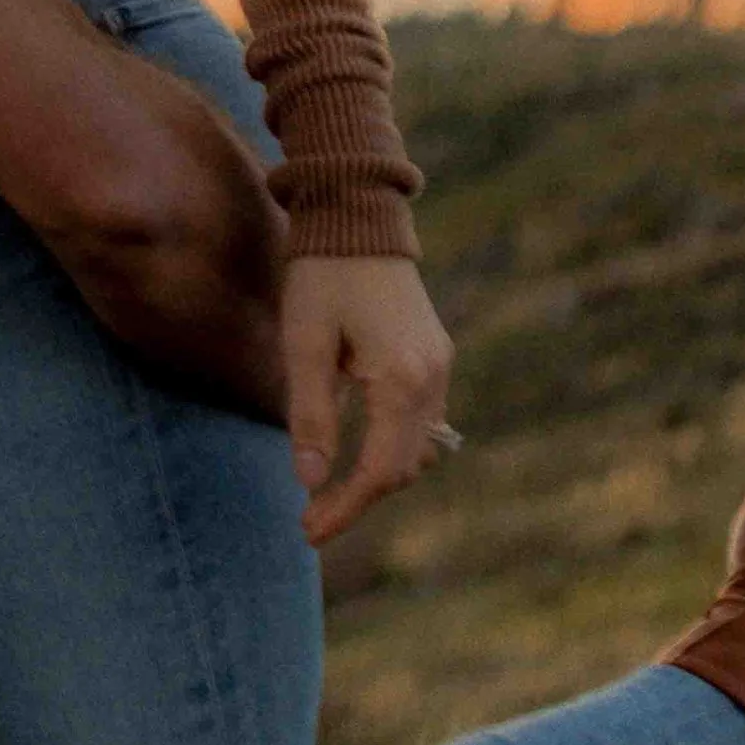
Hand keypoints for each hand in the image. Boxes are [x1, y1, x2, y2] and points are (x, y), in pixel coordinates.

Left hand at [282, 255, 455, 546]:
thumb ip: (310, 415)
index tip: (309, 531)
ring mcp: (439, 363)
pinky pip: (421, 419)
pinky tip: (354, 448)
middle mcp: (433, 376)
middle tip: (311, 517)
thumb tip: (311, 482)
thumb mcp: (304, 344)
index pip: (381, 471)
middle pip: (404, 467)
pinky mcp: (434, 352)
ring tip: (329, 489)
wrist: (356, 213)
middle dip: (360, 498)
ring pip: (418, 447)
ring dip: (379, 474)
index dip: (346, 508)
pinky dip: (392, 443)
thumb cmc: (323, 274)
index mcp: (402, 377)